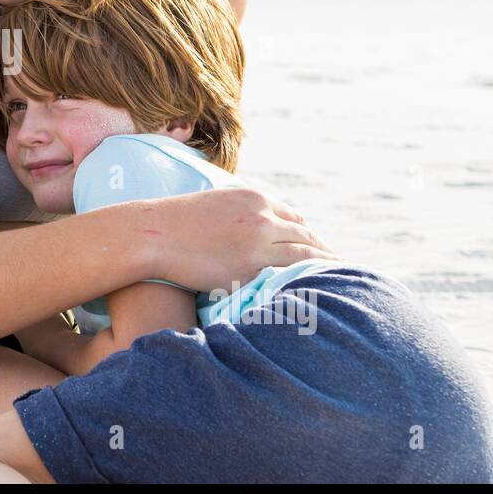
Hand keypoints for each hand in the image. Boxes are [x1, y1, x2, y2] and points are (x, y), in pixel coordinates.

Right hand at [147, 188, 335, 292]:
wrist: (152, 233)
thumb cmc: (174, 222)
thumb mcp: (215, 204)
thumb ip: (238, 212)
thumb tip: (247, 229)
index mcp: (256, 199)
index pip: (295, 219)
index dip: (310, 237)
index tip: (319, 251)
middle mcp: (263, 218)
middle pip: (306, 238)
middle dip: (324, 254)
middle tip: (340, 271)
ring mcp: (259, 243)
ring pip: (304, 257)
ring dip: (322, 270)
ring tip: (337, 285)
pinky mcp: (248, 269)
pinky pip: (286, 277)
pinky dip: (303, 283)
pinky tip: (311, 294)